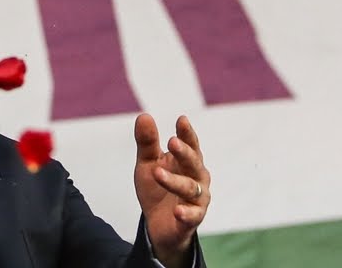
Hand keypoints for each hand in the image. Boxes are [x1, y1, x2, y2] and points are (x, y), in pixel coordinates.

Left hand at [132, 114, 209, 263]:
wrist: (157, 224)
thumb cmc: (157, 188)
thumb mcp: (148, 164)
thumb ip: (147, 143)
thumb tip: (144, 115)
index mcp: (187, 162)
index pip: (191, 145)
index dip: (187, 133)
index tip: (181, 120)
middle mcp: (197, 178)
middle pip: (194, 163)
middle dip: (184, 153)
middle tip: (172, 142)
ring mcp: (197, 199)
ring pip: (190, 188)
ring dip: (175, 181)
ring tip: (157, 173)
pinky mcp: (192, 219)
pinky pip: (193, 216)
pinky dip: (186, 213)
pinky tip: (177, 210)